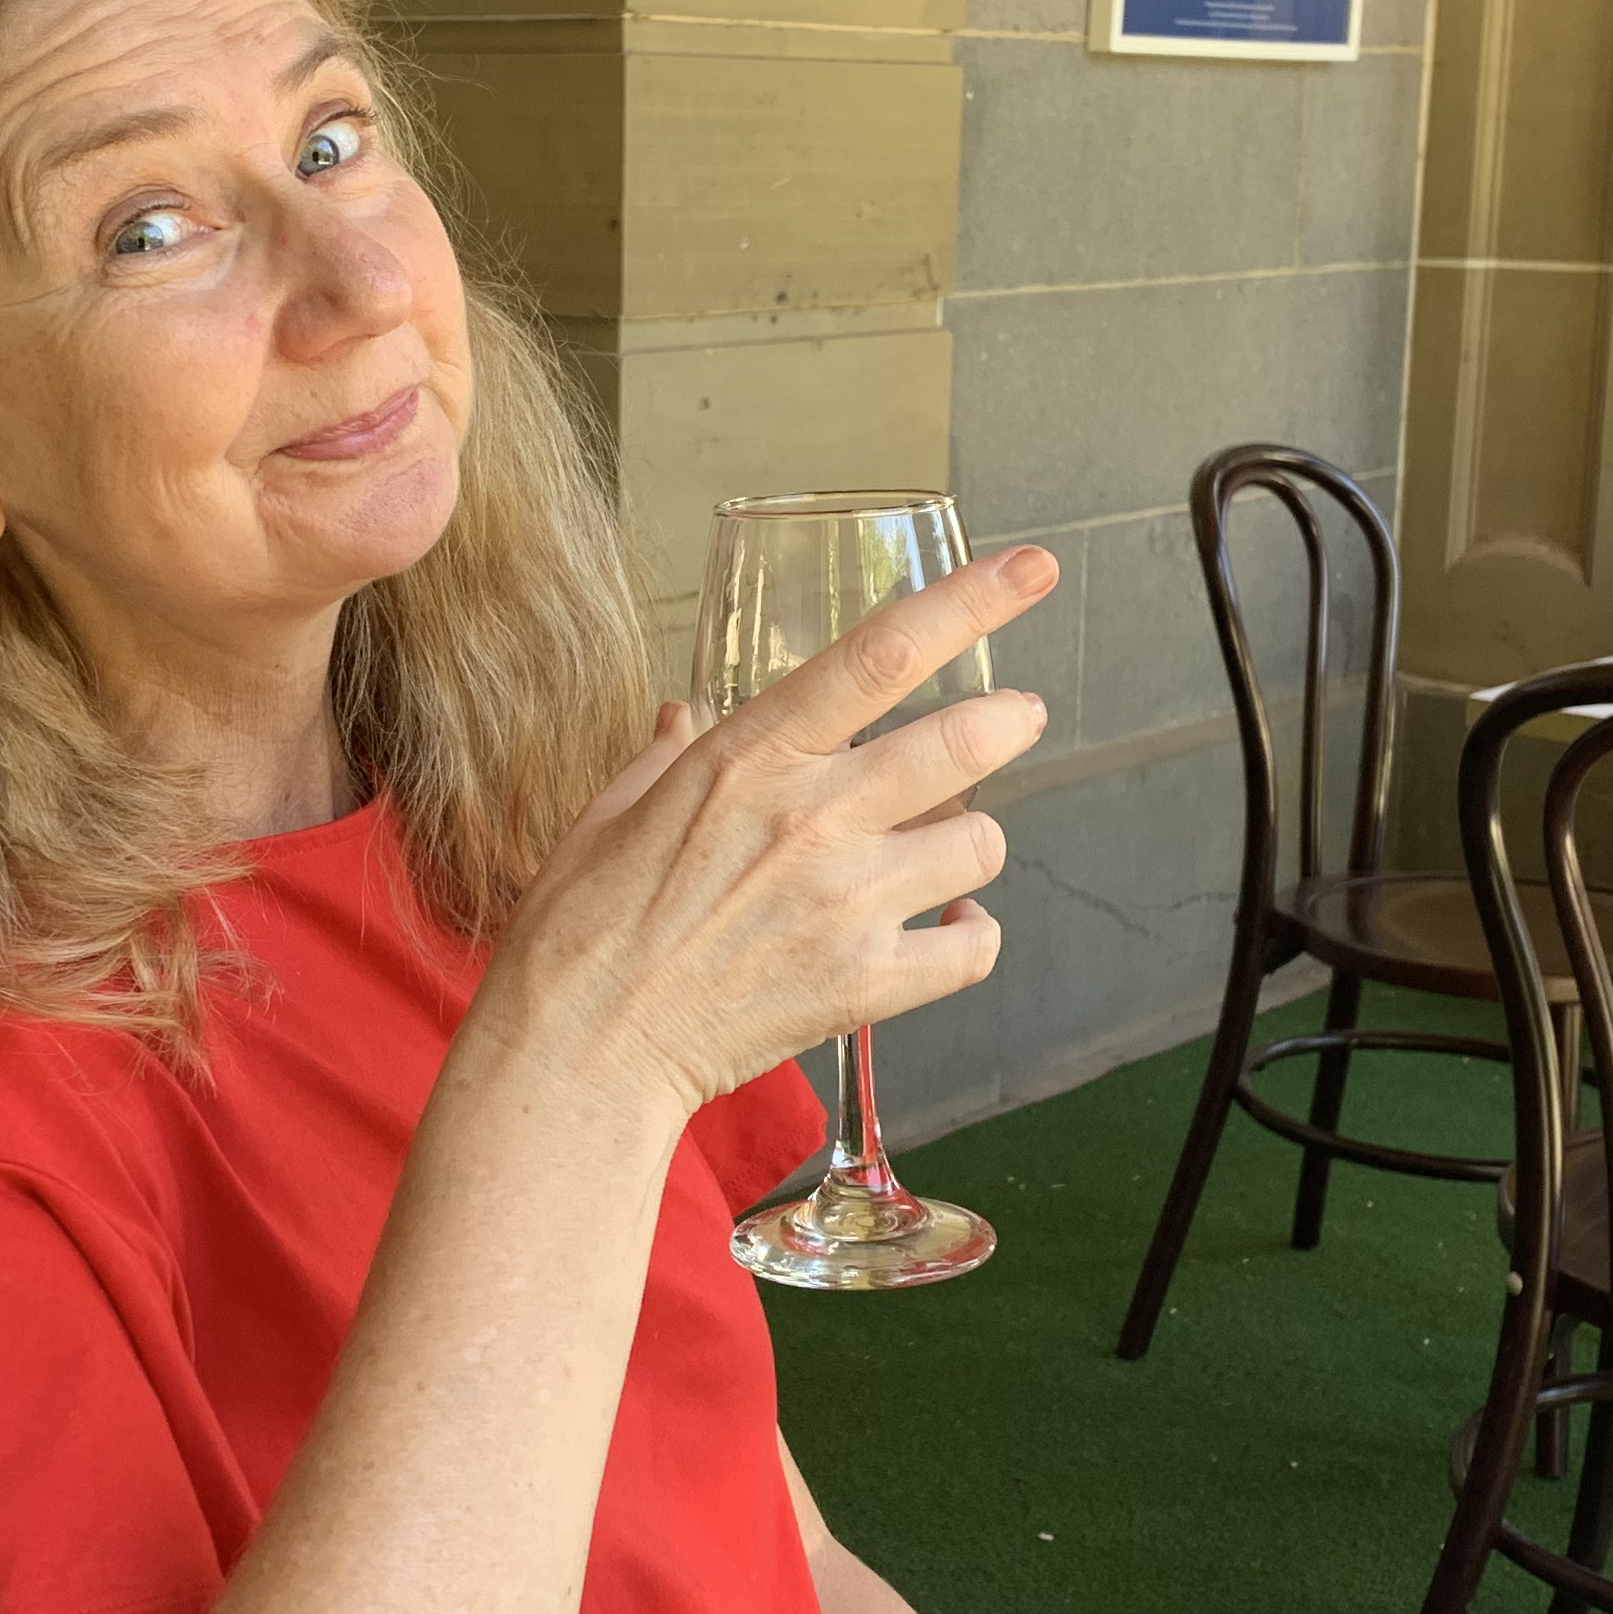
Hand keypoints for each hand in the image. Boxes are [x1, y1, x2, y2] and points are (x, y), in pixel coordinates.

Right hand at [481, 546, 1059, 1115]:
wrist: (582, 1046)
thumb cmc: (581, 927)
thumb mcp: (611, 810)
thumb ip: (667, 756)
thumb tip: (683, 717)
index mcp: (751, 756)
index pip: (883, 653)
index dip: (971, 599)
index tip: (1031, 567)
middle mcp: (812, 817)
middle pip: (965, 741)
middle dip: (1009, 719)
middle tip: (1016, 715)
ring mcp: (847, 903)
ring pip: (982, 841)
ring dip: (976, 837)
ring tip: (948, 847)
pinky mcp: (865, 985)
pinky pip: (974, 947)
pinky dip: (975, 933)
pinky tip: (953, 924)